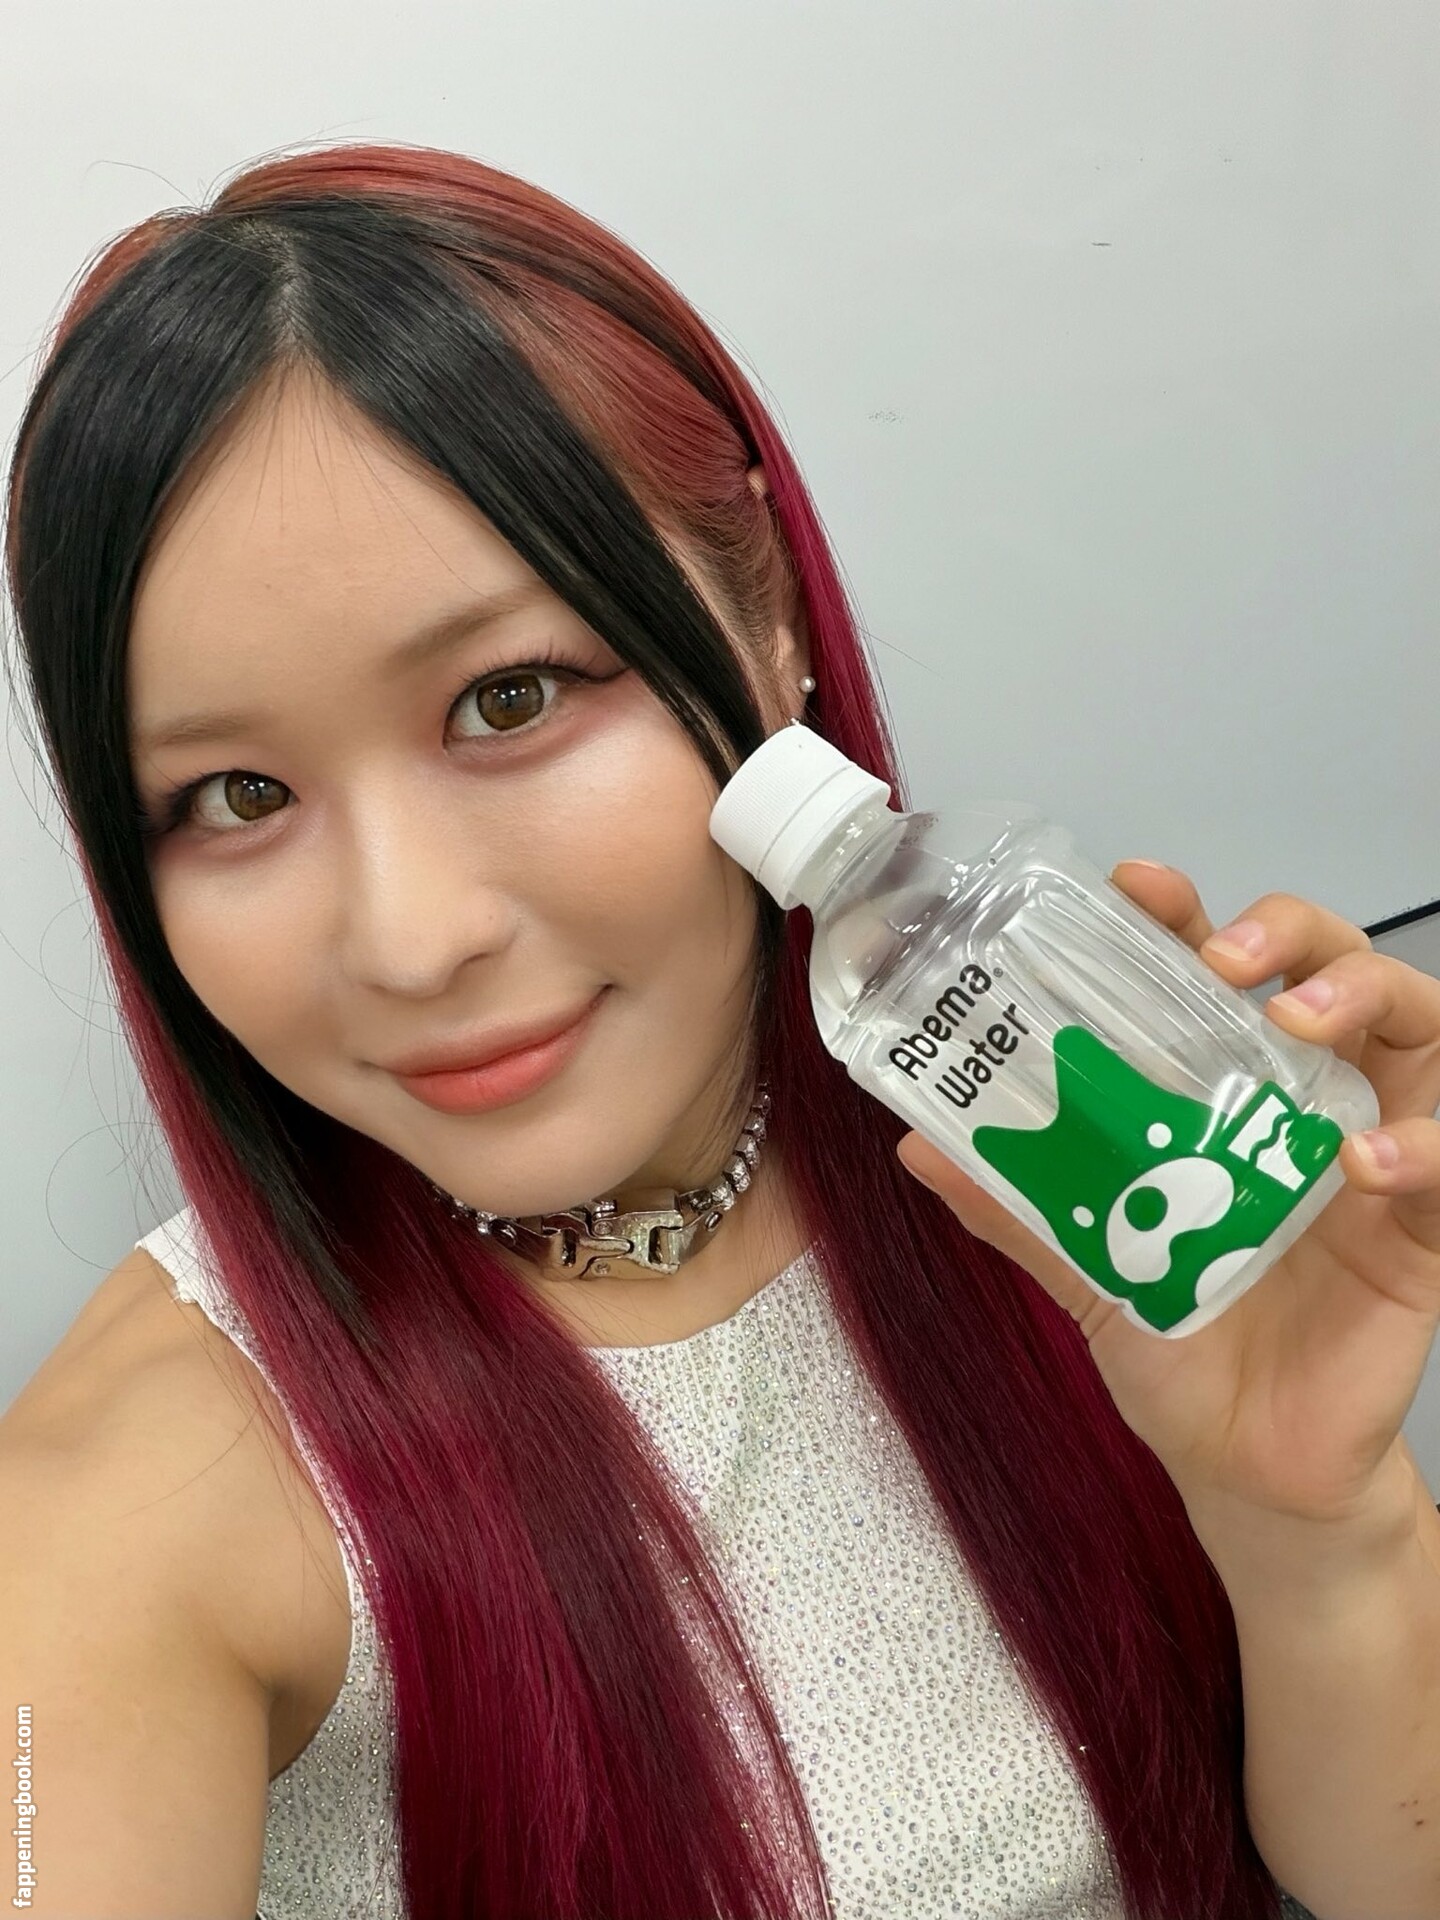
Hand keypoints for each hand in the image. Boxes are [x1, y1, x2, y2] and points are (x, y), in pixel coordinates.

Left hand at [895, 861, 1439, 1532]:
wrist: (1246, 1467)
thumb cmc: (1180, 1347)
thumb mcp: (1090, 1267)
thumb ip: (1018, 1204)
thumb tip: (916, 1143)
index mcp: (1228, 1093)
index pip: (1223, 971)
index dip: (1189, 916)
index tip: (1141, 885)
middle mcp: (1308, 1103)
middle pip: (1332, 967)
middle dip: (1290, 933)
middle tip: (1226, 955)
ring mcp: (1376, 1155)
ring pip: (1416, 1026)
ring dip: (1361, 997)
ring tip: (1294, 1020)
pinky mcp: (1426, 1231)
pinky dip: (1417, 1147)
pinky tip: (1362, 1159)